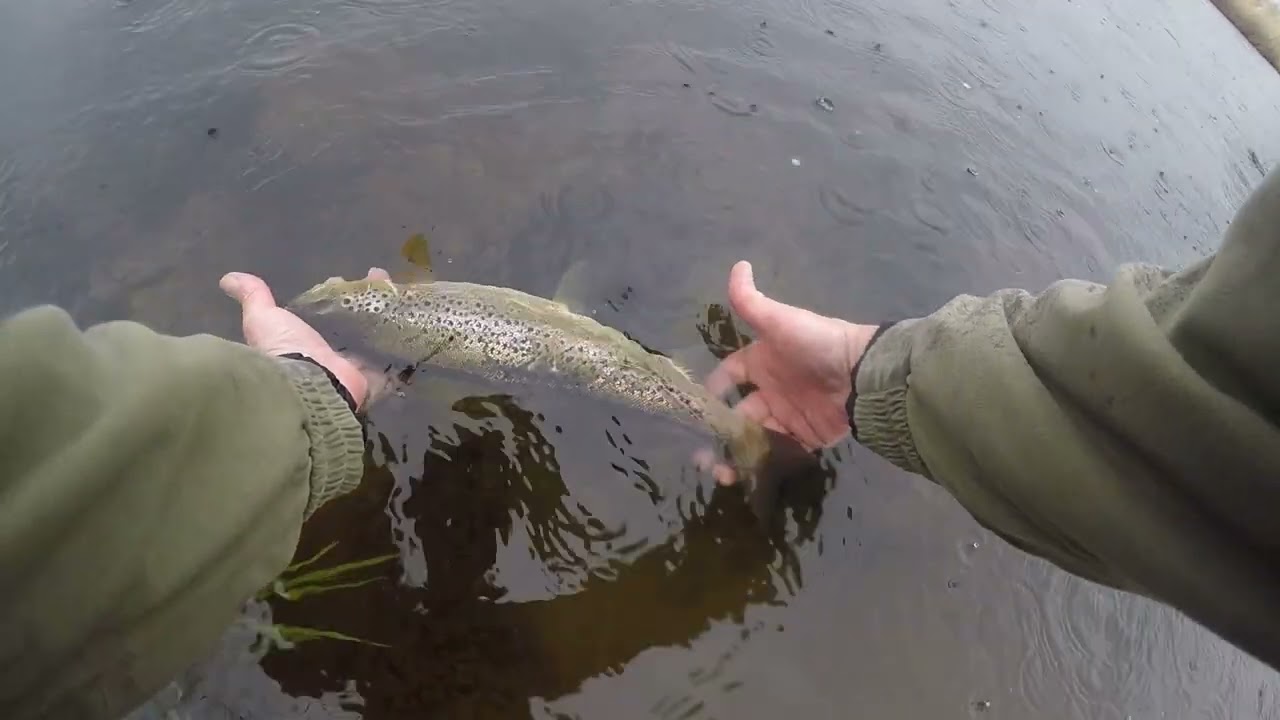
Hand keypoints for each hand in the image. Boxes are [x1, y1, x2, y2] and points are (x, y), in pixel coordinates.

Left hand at [220, 267, 391, 411]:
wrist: (308, 387)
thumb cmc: (285, 351)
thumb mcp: (264, 318)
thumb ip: (252, 297)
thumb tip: (227, 278)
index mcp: (304, 342)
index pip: (322, 315)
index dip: (332, 295)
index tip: (342, 278)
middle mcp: (329, 358)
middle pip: (352, 326)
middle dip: (365, 304)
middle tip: (380, 282)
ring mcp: (355, 370)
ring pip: (375, 341)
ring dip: (388, 321)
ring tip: (403, 296)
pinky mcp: (375, 381)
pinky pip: (394, 365)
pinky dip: (404, 351)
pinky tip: (417, 330)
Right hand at [702, 261, 876, 482]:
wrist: (861, 374)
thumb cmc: (817, 344)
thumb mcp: (780, 321)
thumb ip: (751, 301)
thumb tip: (738, 264)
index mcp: (761, 362)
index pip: (727, 377)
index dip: (711, 390)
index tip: (694, 409)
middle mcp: (771, 390)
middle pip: (737, 415)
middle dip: (717, 433)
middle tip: (701, 454)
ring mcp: (788, 416)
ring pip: (754, 439)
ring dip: (735, 455)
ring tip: (719, 472)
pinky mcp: (805, 439)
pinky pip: (778, 454)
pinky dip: (761, 465)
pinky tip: (745, 475)